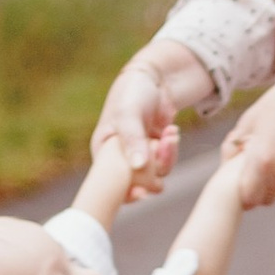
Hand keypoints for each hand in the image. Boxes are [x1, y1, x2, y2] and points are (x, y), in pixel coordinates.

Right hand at [94, 42, 208, 193]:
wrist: (154, 78)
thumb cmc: (132, 92)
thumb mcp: (128, 114)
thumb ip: (133, 140)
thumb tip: (138, 167)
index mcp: (103, 150)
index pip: (110, 181)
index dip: (124, 192)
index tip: (141, 195)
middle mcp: (119, 157)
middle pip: (135, 182)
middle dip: (152, 173)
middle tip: (162, 152)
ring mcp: (138, 155)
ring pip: (154, 174)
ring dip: (166, 156)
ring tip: (169, 133)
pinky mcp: (154, 151)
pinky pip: (165, 162)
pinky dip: (171, 149)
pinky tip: (171, 130)